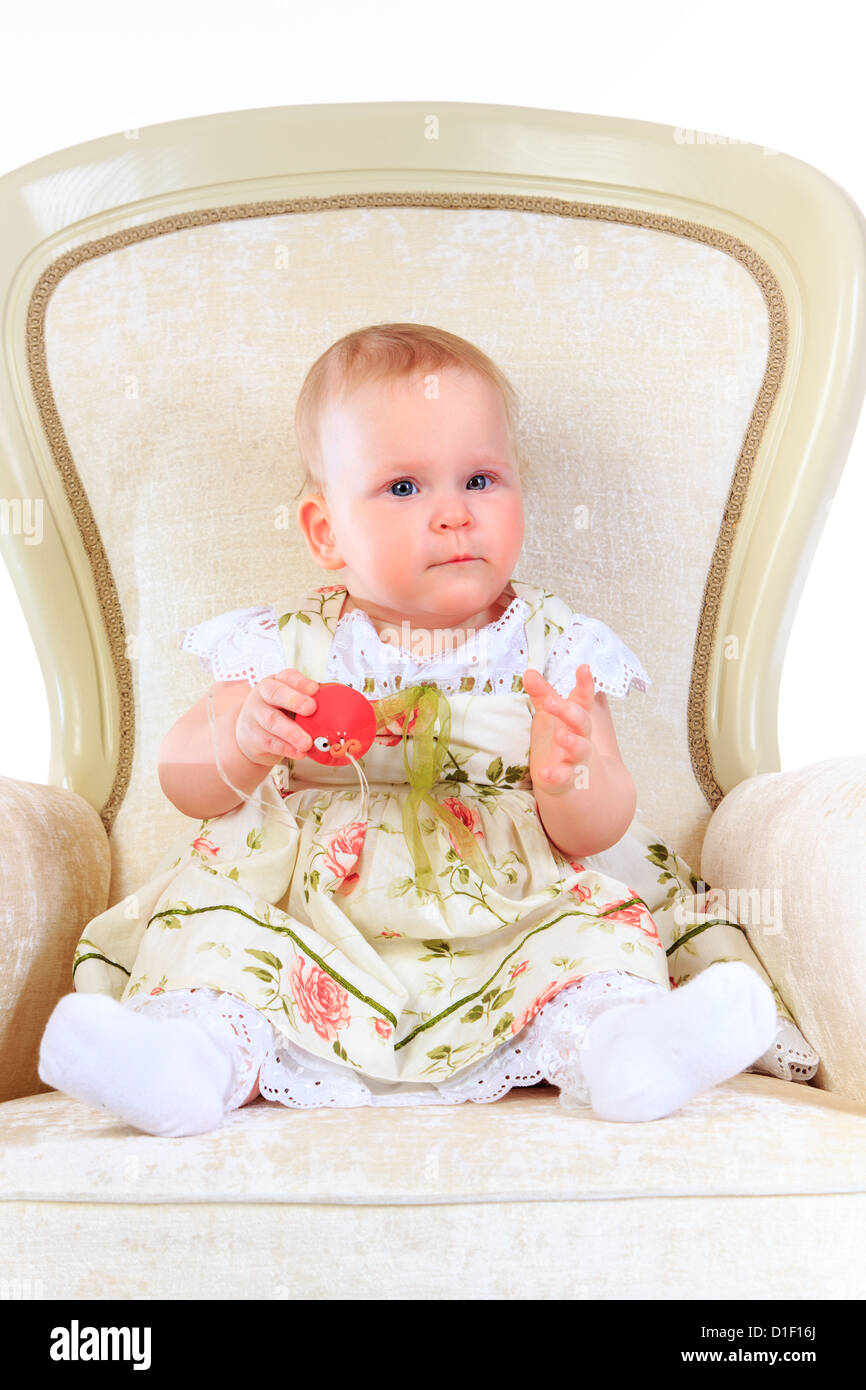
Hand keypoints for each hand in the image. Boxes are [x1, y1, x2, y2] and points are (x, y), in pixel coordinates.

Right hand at [234, 668, 318, 765]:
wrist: (251, 734)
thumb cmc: (279, 713)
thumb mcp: (290, 702)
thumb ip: (308, 701)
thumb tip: (335, 709)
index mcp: (276, 682)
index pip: (287, 676)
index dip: (301, 682)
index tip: (314, 689)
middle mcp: (263, 695)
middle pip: (275, 693)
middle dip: (294, 700)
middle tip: (311, 708)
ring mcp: (255, 715)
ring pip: (271, 721)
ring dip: (291, 732)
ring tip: (307, 742)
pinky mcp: (252, 736)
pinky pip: (269, 742)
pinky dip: (286, 748)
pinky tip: (299, 752)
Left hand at [523, 664, 596, 796]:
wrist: (576, 783)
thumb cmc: (561, 744)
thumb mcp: (551, 717)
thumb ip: (543, 695)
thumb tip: (529, 671)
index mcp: (575, 720)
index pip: (582, 700)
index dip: (585, 685)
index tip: (583, 668)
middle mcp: (580, 737)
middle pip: (581, 722)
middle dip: (569, 711)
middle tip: (553, 701)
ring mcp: (575, 759)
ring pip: (580, 750)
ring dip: (572, 743)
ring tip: (562, 736)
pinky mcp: (565, 779)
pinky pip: (563, 778)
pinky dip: (555, 776)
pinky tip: (545, 774)